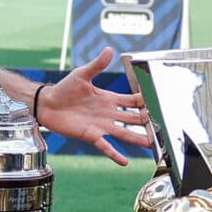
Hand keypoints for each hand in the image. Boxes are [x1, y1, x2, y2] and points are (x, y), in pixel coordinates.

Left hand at [34, 47, 154, 163]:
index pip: (132, 101)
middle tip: (164, 125)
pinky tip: (125, 161)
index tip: (159, 102)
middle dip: (147, 122)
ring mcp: (101, 125)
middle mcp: (108, 113)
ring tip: (153, 144)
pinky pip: (105, 146)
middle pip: (132, 119)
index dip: (145, 102)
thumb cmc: (64, 89)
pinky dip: (115, 154)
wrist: (47, 104)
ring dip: (138, 138)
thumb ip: (97, 65)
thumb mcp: (82, 74)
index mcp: (108, 99)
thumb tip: (110, 49)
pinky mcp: (91, 135)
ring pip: (124, 133)